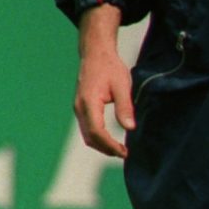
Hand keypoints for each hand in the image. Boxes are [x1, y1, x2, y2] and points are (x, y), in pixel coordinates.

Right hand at [73, 5, 132, 158]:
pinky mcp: (81, 108)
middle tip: (125, 154)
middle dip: (106, 149)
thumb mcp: (122, 85)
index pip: (96, 131)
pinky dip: (98, 137)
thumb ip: (125, 107)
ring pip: (87, 135)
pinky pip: (87, 128)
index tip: (124, 152)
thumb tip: (130, 128)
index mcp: (89, 102)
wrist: (95, 54)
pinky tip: (111, 140)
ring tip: (120, 150)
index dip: (110, 145)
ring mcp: (78, 108)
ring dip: (102, 145)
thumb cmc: (110, 67)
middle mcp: (80, 108)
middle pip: (90, 137)